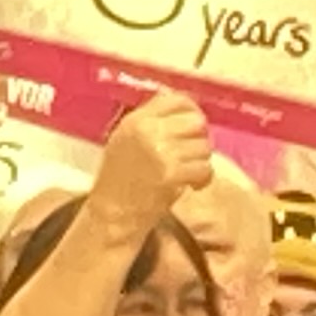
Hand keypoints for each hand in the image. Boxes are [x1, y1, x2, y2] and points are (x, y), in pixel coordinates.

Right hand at [91, 88, 213, 222]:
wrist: (111, 214)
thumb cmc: (119, 180)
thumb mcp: (126, 139)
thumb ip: (153, 122)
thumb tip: (187, 109)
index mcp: (137, 119)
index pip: (177, 100)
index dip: (193, 112)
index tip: (194, 128)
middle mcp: (148, 130)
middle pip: (195, 122)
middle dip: (199, 139)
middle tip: (192, 155)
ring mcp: (160, 151)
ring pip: (203, 146)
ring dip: (201, 161)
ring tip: (189, 173)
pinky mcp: (171, 173)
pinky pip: (204, 168)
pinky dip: (203, 179)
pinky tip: (193, 186)